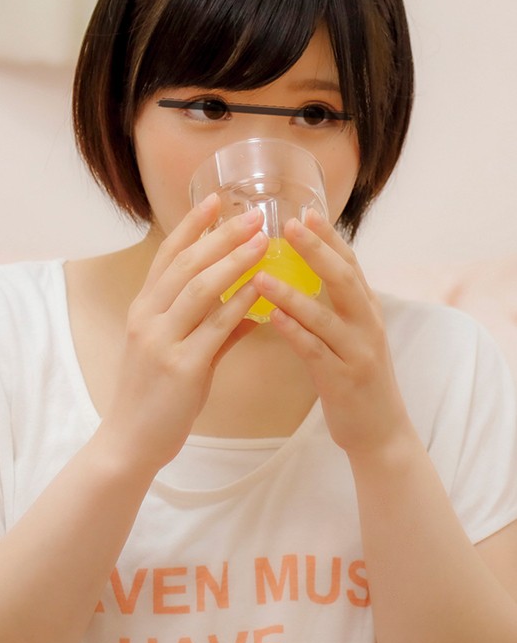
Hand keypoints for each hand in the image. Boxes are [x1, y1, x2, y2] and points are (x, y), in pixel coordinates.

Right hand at [102, 195, 267, 473]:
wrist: (131, 440)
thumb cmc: (155, 394)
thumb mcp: (174, 350)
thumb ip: (210, 325)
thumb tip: (250, 305)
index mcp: (143, 308)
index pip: (167, 255)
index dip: (192, 226)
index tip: (216, 200)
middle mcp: (147, 317)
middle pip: (186, 264)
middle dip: (221, 235)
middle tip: (254, 214)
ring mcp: (162, 340)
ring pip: (200, 288)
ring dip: (234, 260)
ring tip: (263, 240)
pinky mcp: (181, 367)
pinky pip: (216, 327)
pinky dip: (240, 304)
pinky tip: (262, 289)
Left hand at [253, 209, 411, 457]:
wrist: (381, 432)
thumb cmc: (356, 377)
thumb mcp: (352, 334)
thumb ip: (333, 304)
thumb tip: (304, 270)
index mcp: (367, 309)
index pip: (350, 264)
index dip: (329, 237)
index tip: (306, 210)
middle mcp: (368, 325)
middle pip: (344, 279)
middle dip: (316, 250)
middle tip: (289, 225)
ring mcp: (358, 352)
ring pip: (325, 316)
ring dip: (292, 293)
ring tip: (261, 274)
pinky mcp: (343, 380)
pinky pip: (315, 351)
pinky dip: (294, 331)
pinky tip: (272, 317)